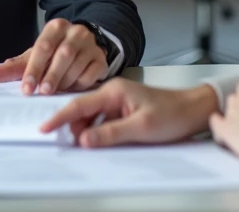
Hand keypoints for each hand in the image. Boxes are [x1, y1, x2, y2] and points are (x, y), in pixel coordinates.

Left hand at [0, 19, 108, 94]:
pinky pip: (92, 74)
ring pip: (78, 65)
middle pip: (62, 55)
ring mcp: (91, 45)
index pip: (42, 47)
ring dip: (65, 82)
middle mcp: (75, 32)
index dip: (34, 69)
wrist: (84, 45)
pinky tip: (72, 90)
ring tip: (56, 93)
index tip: (26, 88)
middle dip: (51, 76)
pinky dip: (81, 84)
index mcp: (55, 27)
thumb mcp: (34, 56)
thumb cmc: (55, 52)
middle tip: (43, 92)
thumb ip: (13, 68)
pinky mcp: (101, 58)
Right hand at [39, 78, 219, 147]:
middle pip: (83, 112)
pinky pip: (104, 121)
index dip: (59, 118)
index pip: (78, 105)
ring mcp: (118, 101)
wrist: (194, 110)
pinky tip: (104, 142)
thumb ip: (111, 133)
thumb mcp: (141, 128)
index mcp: (113, 91)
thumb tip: (85, 140)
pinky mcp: (124, 110)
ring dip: (89, 133)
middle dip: (75, 129)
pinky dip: (100, 133)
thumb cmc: (173, 114)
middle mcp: (112, 93)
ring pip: (93, 119)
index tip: (45, 128)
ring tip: (92, 146)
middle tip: (72, 147)